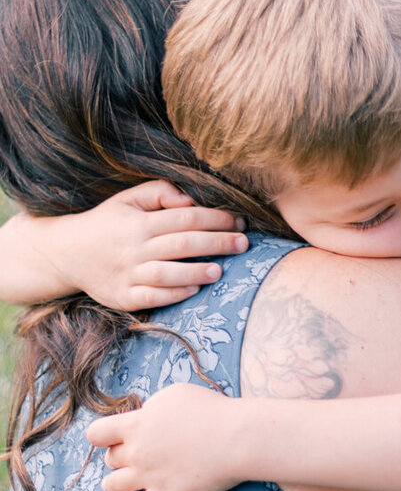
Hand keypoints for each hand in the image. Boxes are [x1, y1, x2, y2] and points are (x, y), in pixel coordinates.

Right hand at [56, 181, 248, 309]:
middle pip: (182, 243)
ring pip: (167, 272)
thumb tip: (190, 199)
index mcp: (139, 222)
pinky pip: (152, 297)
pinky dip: (174, 293)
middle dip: (217, 243)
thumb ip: (158, 193)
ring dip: (196, 271)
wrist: (66, 253)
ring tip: (221, 270)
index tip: (240, 222)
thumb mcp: (127, 200)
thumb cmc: (107, 224)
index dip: (215, 219)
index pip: (185, 218)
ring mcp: (128, 274)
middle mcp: (134, 247)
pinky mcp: (123, 297)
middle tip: (244, 244)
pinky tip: (194, 288)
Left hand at [86, 382, 247, 490]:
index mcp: (136, 425)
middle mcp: (136, 452)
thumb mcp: (174, 395)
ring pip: (111, 486)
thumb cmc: (211, 411)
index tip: (116, 437)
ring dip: (117, 484)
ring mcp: (148, 477)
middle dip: (120, 457)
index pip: (96, 434)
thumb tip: (143, 417)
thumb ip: (151, 408)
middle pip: (109, 460)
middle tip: (139, 456)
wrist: (237, 439)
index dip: (104, 436)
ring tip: (128, 483)